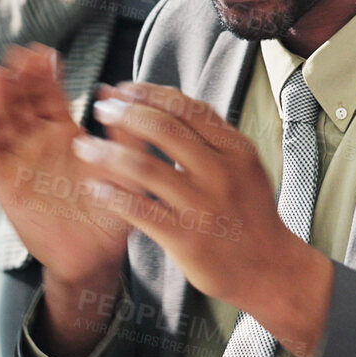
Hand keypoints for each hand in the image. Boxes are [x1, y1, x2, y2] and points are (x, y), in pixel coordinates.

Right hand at [0, 45, 129, 289]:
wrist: (93, 257)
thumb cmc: (112, 213)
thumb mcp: (127, 170)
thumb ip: (127, 134)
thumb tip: (115, 89)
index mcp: (65, 133)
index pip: (49, 94)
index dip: (42, 73)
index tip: (39, 51)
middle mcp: (38, 142)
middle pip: (21, 102)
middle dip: (16, 78)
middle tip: (12, 55)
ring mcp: (19, 161)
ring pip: (3, 122)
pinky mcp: (5, 185)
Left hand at [77, 81, 331, 356]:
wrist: (270, 269)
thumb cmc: (250, 213)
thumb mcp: (245, 166)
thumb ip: (212, 135)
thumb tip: (168, 98)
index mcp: (236, 150)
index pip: (189, 108)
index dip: (151, 93)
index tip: (124, 87)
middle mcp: (221, 174)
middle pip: (165, 130)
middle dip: (126, 112)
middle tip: (101, 108)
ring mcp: (203, 207)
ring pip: (145, 169)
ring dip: (108, 153)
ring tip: (85, 146)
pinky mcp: (186, 238)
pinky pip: (140, 210)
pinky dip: (112, 195)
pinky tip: (94, 186)